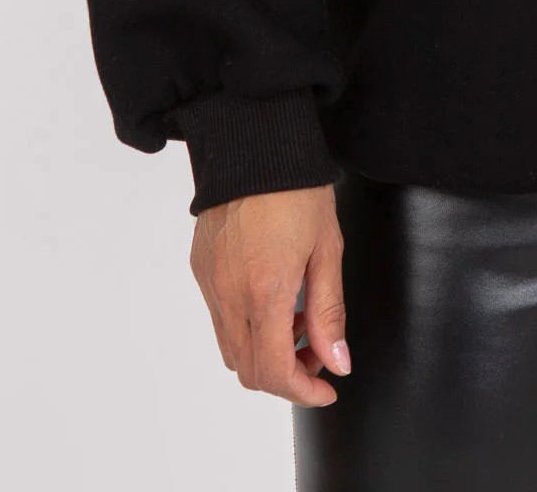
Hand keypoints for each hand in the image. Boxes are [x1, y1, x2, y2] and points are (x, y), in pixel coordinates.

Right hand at [189, 183, 349, 402]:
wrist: (255, 144)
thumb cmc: (297, 190)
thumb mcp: (327, 249)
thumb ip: (329, 311)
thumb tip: (337, 361)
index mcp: (264, 292)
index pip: (275, 373)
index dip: (304, 392)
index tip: (326, 387)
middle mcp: (229, 295)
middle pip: (249, 371)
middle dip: (287, 375)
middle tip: (317, 351)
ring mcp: (209, 283)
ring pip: (231, 350)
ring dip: (265, 353)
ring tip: (297, 320)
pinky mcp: (200, 268)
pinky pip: (219, 319)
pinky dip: (246, 327)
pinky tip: (272, 297)